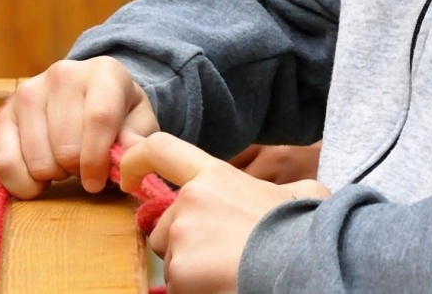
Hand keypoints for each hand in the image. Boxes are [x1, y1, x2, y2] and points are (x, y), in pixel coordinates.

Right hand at [0, 57, 160, 197]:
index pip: (98, 119)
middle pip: (66, 146)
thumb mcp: (139, 123)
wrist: (87, 95)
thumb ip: (138, 140)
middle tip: (83, 166)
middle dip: (77, 169)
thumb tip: (129, 157)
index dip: (97, 159)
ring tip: (65, 163)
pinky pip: (4, 162)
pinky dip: (22, 183)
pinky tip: (38, 179)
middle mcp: (63, 74)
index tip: (96, 183)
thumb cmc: (119, 114)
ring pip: (38, 160)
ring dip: (53, 175)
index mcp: (104, 72)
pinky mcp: (5, 113)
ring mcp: (29, 91)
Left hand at [121, 133, 329, 293]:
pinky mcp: (178, 273)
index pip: (161, 150)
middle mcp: (190, 201)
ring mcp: (181, 237)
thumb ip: (287, 188)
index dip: (136, 161)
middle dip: (180, 241)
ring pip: (169, 258)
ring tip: (226, 270)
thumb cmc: (304, 231)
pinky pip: (176, 286)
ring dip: (188, 268)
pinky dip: (194, 290)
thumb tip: (298, 194)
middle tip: (220, 253)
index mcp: (214, 176)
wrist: (302, 266)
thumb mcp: (303, 194)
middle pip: (162, 224)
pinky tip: (223, 286)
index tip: (127, 179)